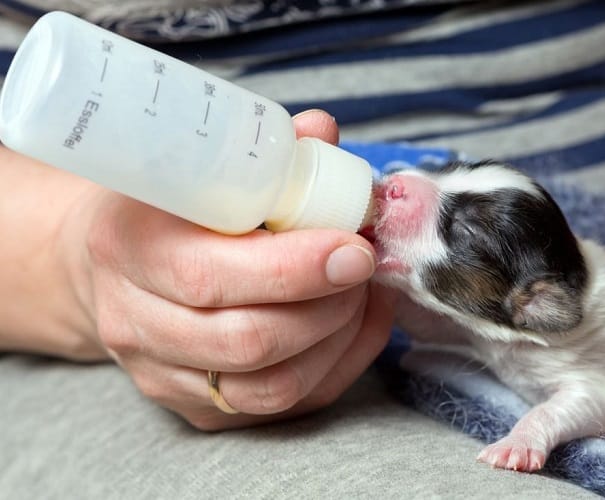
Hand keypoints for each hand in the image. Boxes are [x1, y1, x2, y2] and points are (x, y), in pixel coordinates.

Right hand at [65, 110, 394, 429]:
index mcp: (129, 248)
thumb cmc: (163, 207)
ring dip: (338, 340)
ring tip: (361, 294)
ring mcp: (163, 375)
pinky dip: (337, 365)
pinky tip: (357, 325)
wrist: (108, 265)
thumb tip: (325, 133)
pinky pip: (282, 407)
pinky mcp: (195, 408)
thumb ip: (262, 151)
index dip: (295, 269)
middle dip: (329, 307)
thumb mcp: (193, 164)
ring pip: (271, 388)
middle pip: (247, 342)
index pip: (211, 278)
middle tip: (363, 267)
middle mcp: (136, 324)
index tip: (354, 247)